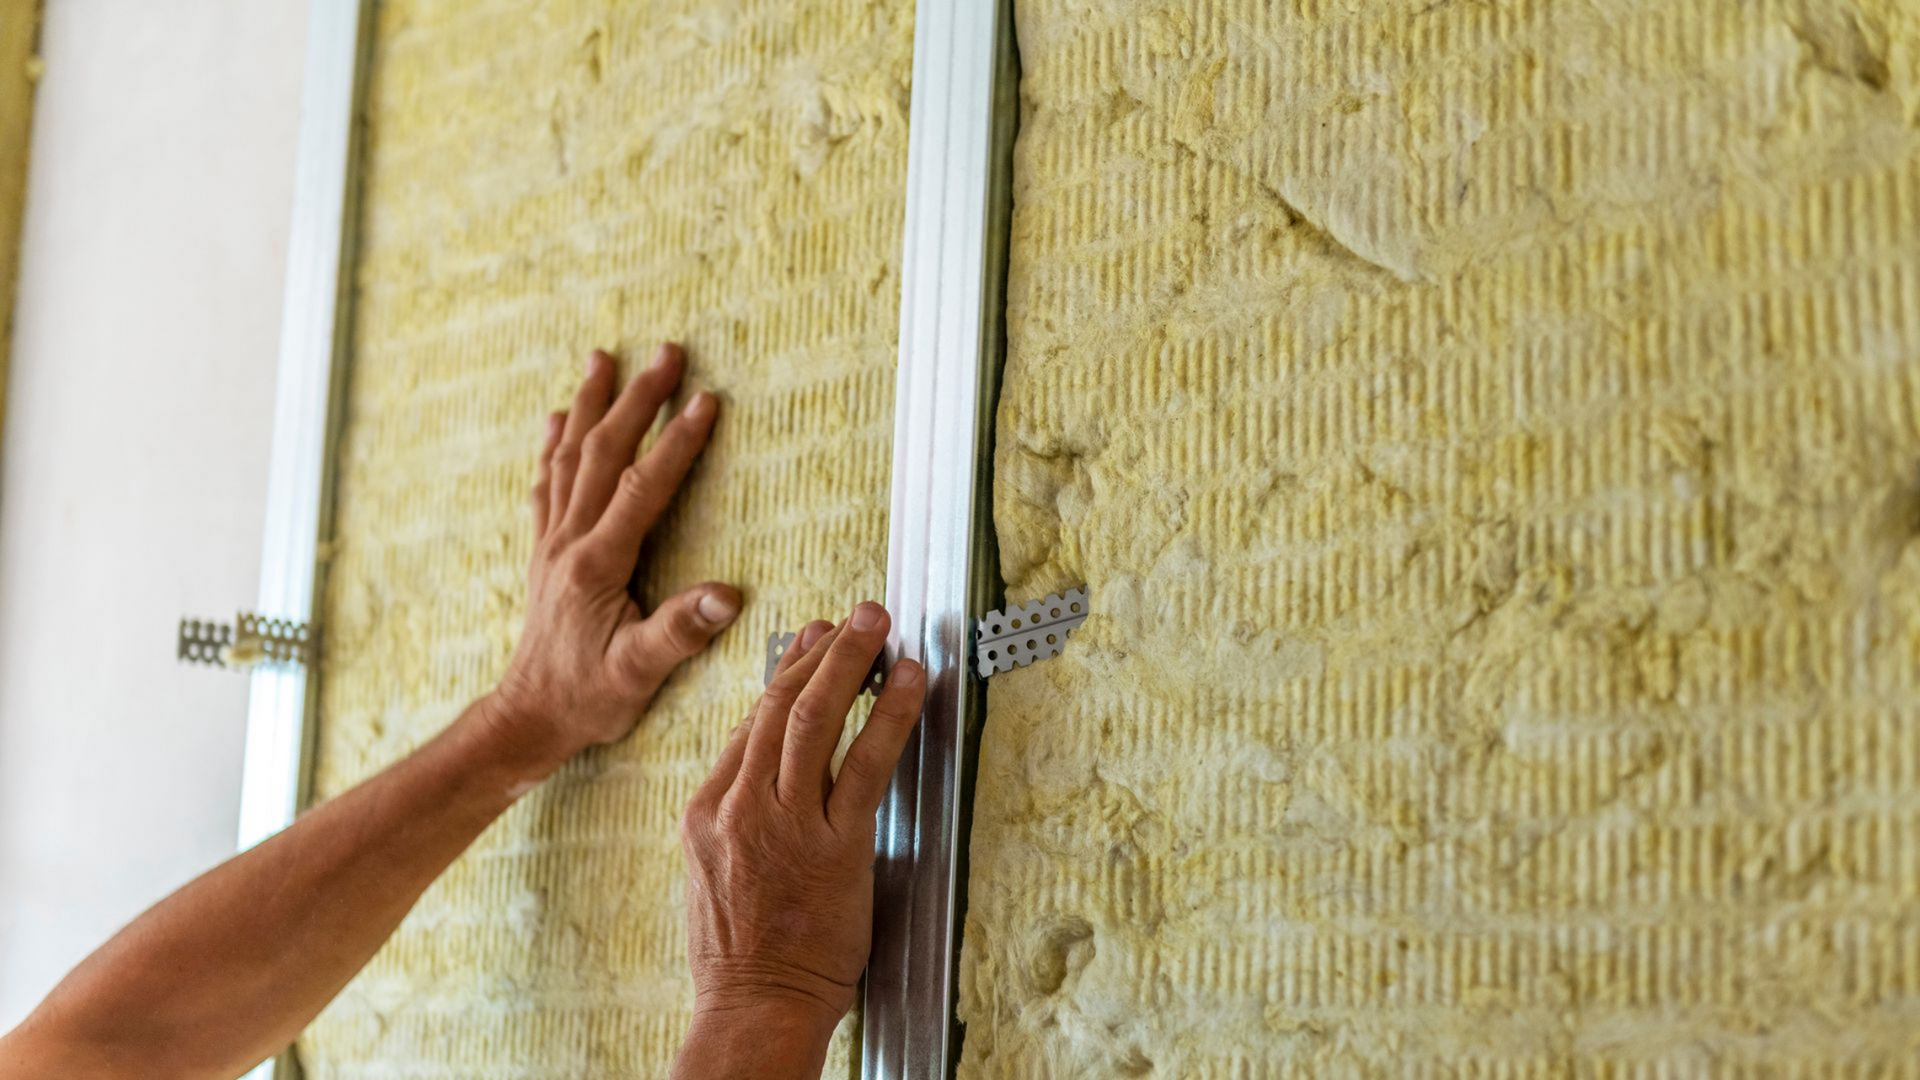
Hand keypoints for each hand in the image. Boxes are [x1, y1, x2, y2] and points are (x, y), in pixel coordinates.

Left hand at [486, 344, 737, 770]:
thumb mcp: (640, 673)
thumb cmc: (588, 698)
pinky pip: (547, 482)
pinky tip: (555, 420)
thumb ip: (680, 631)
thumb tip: (728, 596)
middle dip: (637, 399)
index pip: (643, 487)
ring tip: (602, 358)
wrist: (529, 716)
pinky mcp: (545, 552)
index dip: (677, 441)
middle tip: (667, 352)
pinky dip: (553, 444)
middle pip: (603, 452)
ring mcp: (552, 542)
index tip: (705, 400)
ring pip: (570, 456)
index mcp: (597, 564)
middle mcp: (569, 541)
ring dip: (589, 404)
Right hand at [677, 603, 926, 1049]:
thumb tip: (761, 777)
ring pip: (813, 719)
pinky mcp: (833, 846)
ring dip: (850, 662)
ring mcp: (784, 824)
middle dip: (820, 652)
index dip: (784, 674)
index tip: (809, 644)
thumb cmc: (741, 955)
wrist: (753, 1007)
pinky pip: (866, 764)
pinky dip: (891, 715)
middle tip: (853, 617)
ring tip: (878, 626)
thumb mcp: (712, 874)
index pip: (748, 724)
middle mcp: (739, 807)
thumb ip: (734, 820)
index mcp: (705, 811)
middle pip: (777, 707)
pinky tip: (909, 683)